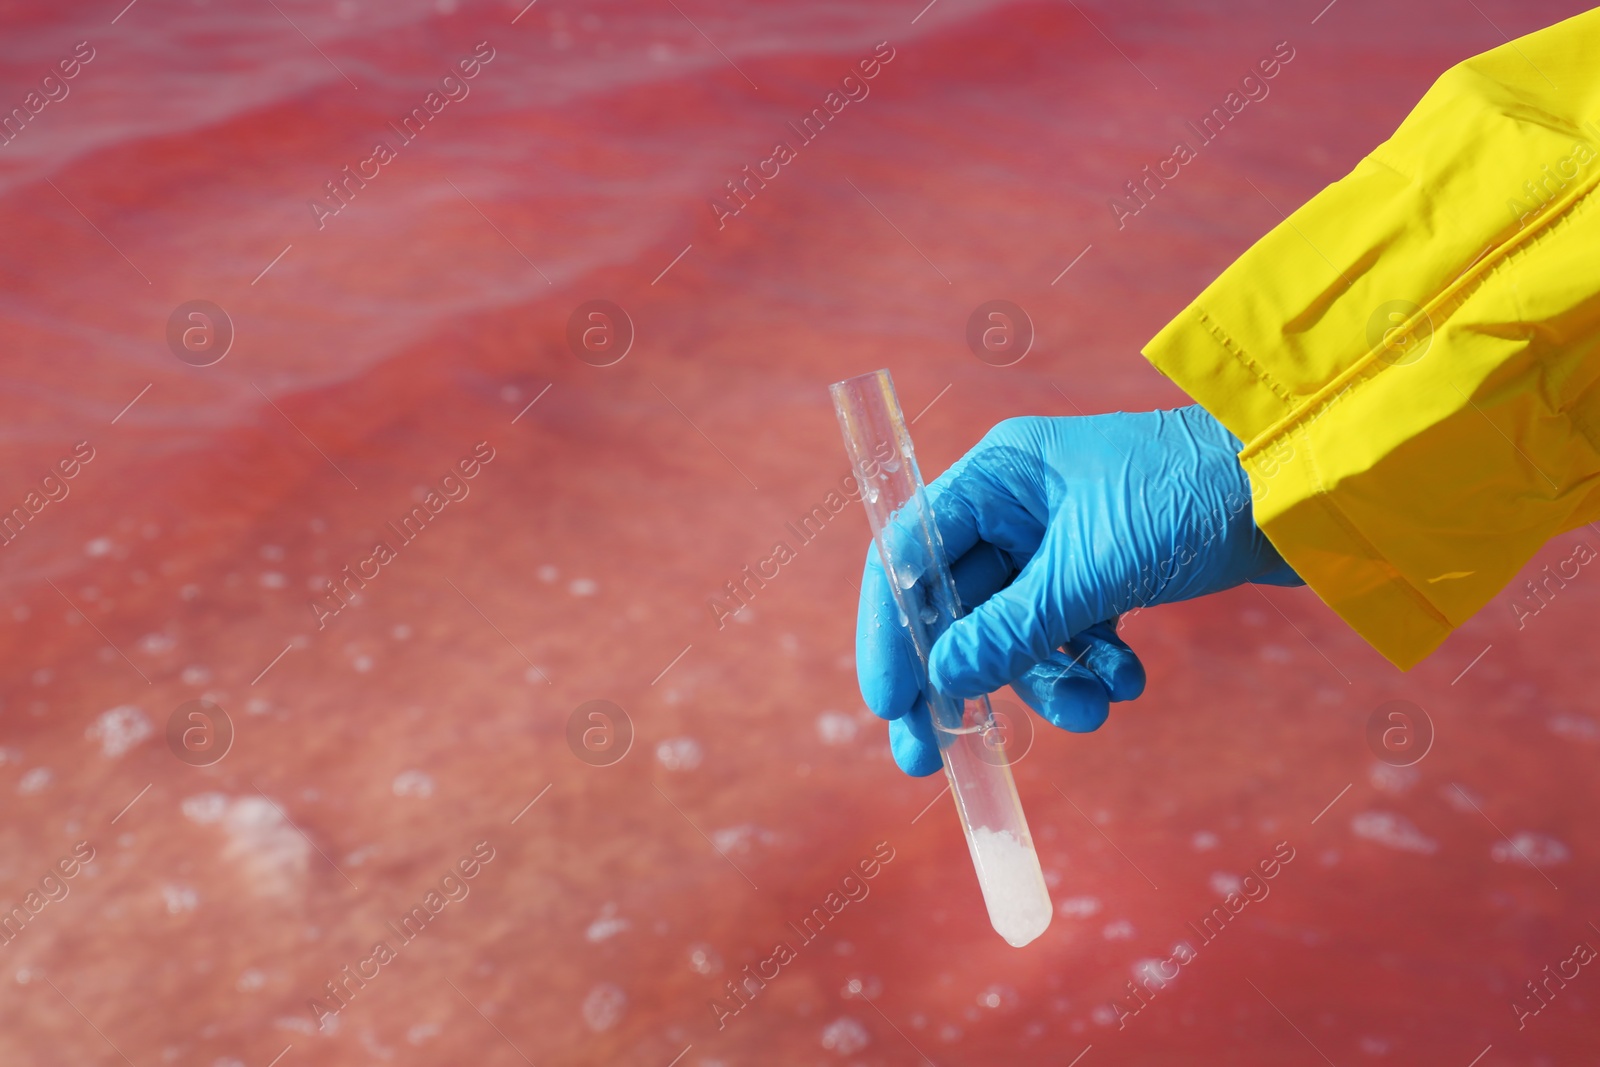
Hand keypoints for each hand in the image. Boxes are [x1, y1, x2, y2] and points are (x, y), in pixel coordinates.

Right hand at [856, 405, 1300, 775]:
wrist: (1307, 493)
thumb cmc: (1195, 500)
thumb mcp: (1093, 571)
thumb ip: (1011, 630)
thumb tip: (944, 682)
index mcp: (999, 477)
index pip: (910, 553)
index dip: (892, 629)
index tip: (889, 702)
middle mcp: (1019, 506)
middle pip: (956, 605)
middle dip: (958, 681)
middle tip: (933, 758)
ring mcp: (1061, 541)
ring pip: (1017, 632)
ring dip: (1046, 682)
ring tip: (1091, 711)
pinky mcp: (1105, 572)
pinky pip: (1070, 635)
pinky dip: (1092, 665)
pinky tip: (1128, 679)